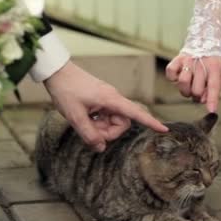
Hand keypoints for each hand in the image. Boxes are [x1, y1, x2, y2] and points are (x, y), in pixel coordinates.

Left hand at [44, 61, 167, 151]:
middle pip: (122, 123)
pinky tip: (85, 117)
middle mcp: (113, 99)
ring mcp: (107, 100)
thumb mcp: (75, 116)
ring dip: (100, 127)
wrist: (56, 72)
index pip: (136, 113)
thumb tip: (101, 148)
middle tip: (89, 132)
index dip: (150, 122)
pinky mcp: (101, 101)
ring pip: (112, 121)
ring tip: (84, 121)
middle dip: (109, 132)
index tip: (164, 130)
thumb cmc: (66, 90)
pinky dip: (97, 122)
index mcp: (111, 99)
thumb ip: (88, 134)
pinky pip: (105, 117)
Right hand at [166, 54, 220, 112]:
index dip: (212, 100)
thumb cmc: (213, 64)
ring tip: (190, 88)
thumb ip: (216, 89)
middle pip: (196, 89)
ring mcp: (187, 61)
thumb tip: (203, 100)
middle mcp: (200, 63)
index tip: (212, 110)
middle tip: (199, 92)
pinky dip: (173, 78)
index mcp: (215, 67)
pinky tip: (179, 77)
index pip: (213, 86)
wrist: (204, 43)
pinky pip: (170, 73)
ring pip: (182, 82)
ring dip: (185, 90)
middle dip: (197, 96)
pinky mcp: (176, 60)